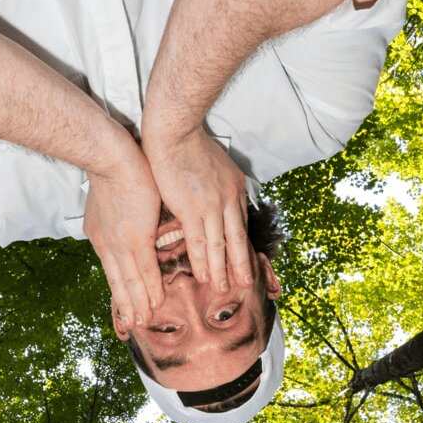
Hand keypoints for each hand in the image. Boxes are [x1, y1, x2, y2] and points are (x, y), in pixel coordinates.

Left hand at [82, 145, 165, 335]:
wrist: (112, 156)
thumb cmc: (115, 168)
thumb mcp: (112, 199)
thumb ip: (121, 217)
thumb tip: (128, 222)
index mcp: (101, 235)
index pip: (111, 268)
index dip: (119, 289)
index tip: (124, 306)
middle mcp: (107, 244)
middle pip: (118, 281)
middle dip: (126, 304)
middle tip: (133, 325)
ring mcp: (120, 243)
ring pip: (130, 280)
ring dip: (138, 302)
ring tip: (144, 321)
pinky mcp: (134, 237)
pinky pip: (144, 268)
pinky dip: (150, 286)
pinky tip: (156, 301)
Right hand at [144, 130, 251, 292]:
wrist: (175, 134)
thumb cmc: (190, 145)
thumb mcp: (219, 165)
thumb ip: (222, 186)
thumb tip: (221, 200)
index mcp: (236, 189)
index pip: (241, 224)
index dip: (243, 245)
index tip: (246, 261)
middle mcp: (229, 200)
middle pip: (238, 239)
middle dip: (242, 265)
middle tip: (246, 284)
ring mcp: (213, 206)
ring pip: (221, 246)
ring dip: (222, 270)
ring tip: (222, 288)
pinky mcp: (192, 210)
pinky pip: (199, 243)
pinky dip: (202, 262)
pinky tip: (202, 276)